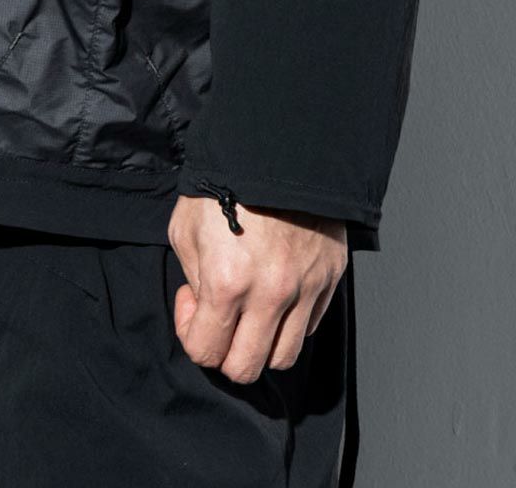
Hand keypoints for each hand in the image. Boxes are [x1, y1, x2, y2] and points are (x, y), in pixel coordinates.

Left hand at [167, 193, 347, 382]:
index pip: (206, 352)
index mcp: (228, 283)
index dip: (191, 334)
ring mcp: (306, 288)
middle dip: (225, 353)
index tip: (192, 302)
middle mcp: (271, 294)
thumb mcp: (186, 229)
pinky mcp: (329, 277)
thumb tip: (205, 307)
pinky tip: (276, 292)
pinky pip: (310, 325)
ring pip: (284, 356)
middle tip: (220, 319)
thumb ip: (193, 279)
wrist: (277, 146)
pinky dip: (290, 322)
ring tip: (251, 312)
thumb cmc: (224, 182)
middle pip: (246, 368)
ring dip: (262, 344)